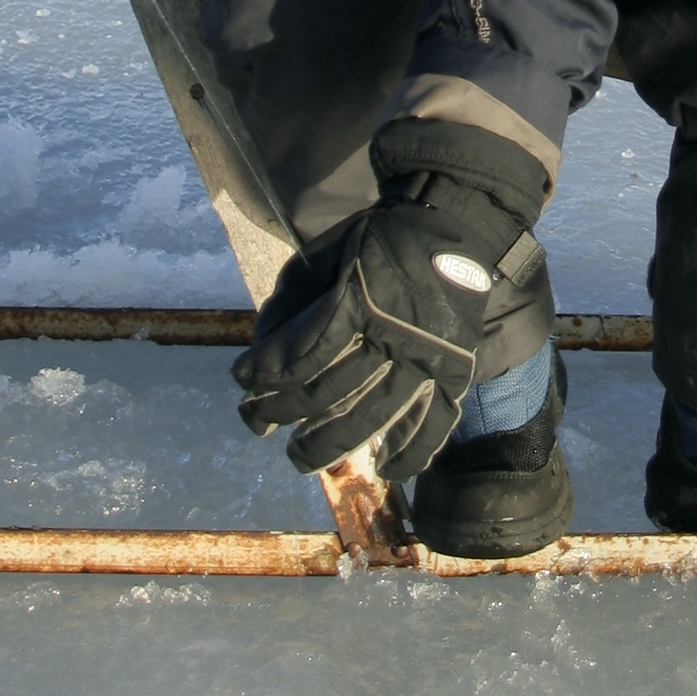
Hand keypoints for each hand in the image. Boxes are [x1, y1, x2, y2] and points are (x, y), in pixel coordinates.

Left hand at [234, 119, 547, 479]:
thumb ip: (289, 305)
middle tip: (256, 422)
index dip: (262, 372)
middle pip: (327, 392)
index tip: (240, 380)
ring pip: (374, 418)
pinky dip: (411, 454)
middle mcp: (395, 334)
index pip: (301, 353)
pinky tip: (384, 469)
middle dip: (280, 412)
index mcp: (359, 298)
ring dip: (329, 445)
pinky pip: (434, 425)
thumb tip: (260, 356)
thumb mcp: (320, 256)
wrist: (450, 225)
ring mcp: (429, 358)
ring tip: (300, 458)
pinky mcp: (456, 370)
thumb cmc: (374, 242)